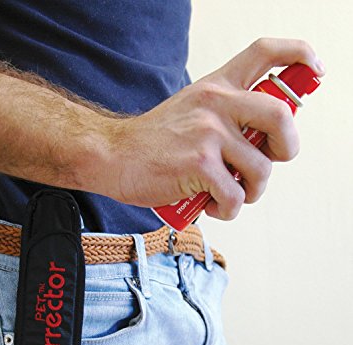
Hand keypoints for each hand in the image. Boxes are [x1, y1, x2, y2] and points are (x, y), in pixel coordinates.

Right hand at [100, 38, 325, 219]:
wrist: (111, 157)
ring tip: (228, 194)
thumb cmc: (151, 143)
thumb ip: (224, 118)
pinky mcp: (199, 165)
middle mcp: (216, 103)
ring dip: (251, 192)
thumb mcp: (189, 113)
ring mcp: (208, 133)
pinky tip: (211, 206)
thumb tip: (261, 144)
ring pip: (260, 170)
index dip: (299, 56)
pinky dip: (228, 209)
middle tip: (269, 162)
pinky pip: (235, 196)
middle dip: (287, 148)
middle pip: (282, 116)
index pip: (265, 53)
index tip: (315, 70)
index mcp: (215, 87)